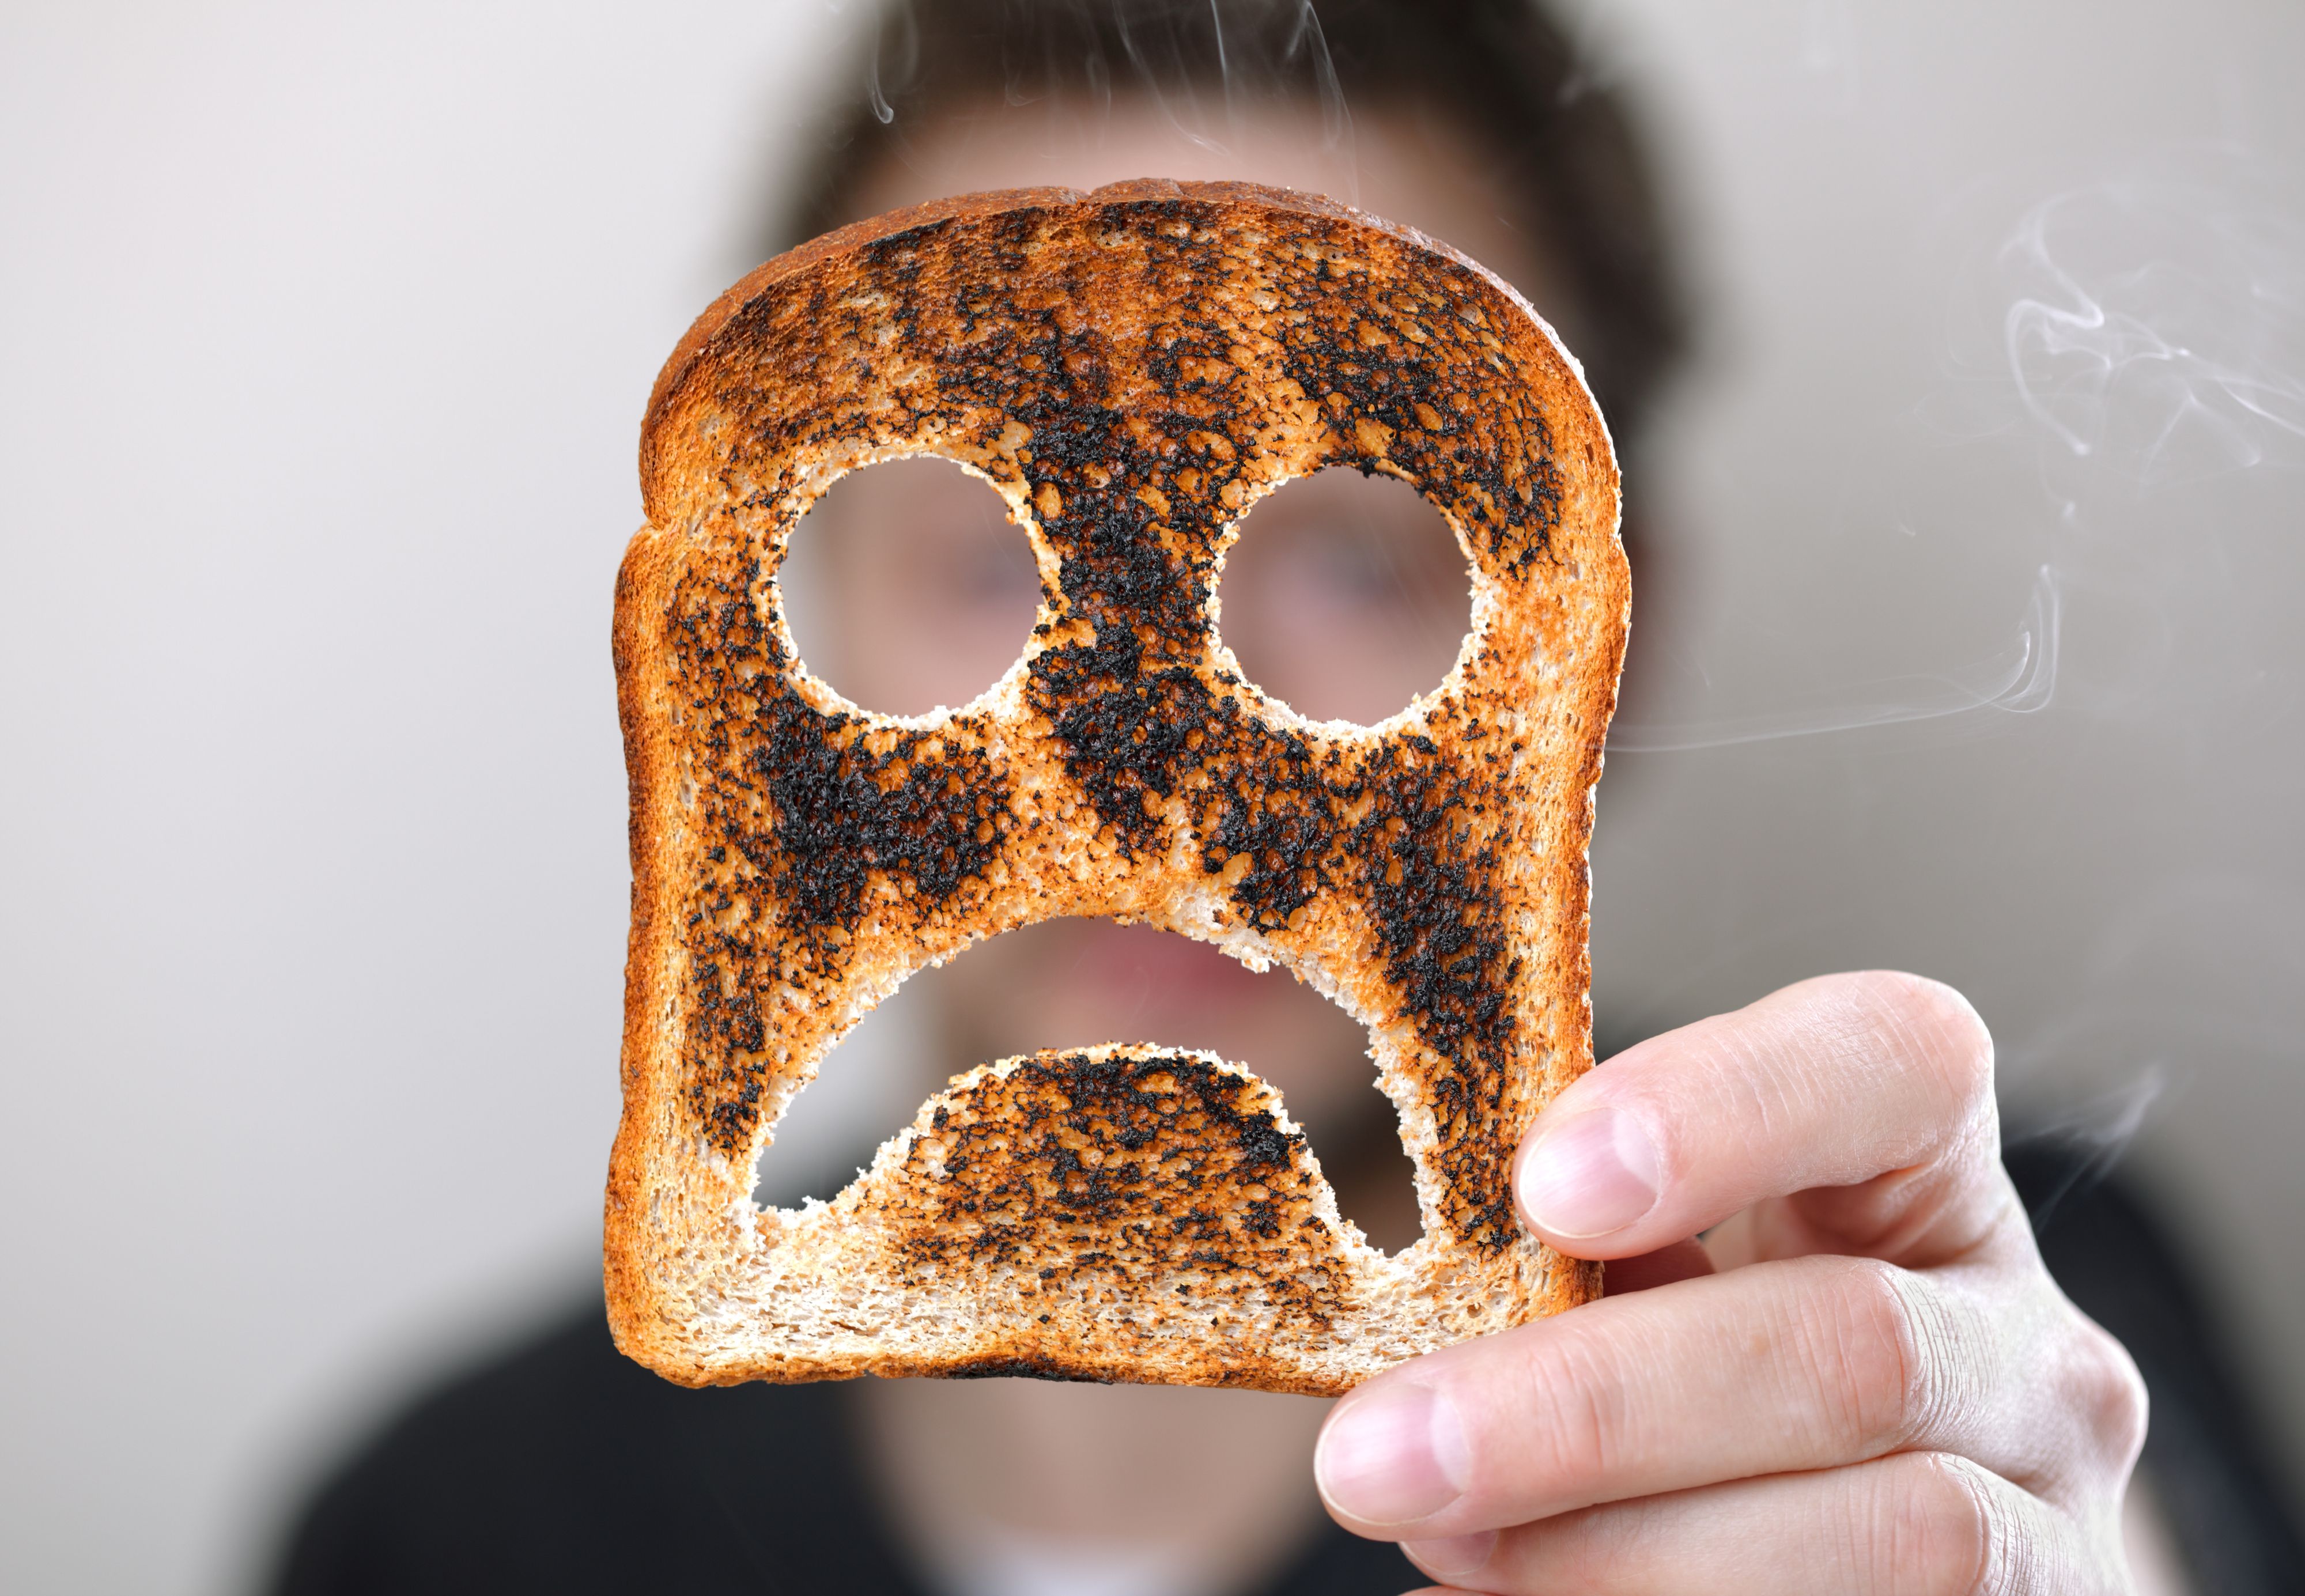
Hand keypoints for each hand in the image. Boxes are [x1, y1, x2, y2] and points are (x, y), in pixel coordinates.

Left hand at [1314, 972, 2147, 1592]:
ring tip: (1439, 1542)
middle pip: (1854, 1350)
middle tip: (1375, 1454)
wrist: (1862, 1554)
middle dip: (1593, 1410)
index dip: (1726, 1105)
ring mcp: (2055, 1520)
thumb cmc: (1714, 1372)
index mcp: (1933, 1174)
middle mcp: (2033, 1345)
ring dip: (1620, 1552)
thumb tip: (1413, 1313)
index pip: (1894, 1061)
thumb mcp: (1663, 1278)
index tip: (1544, 1187)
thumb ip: (1583, 1260)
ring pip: (1889, 1534)